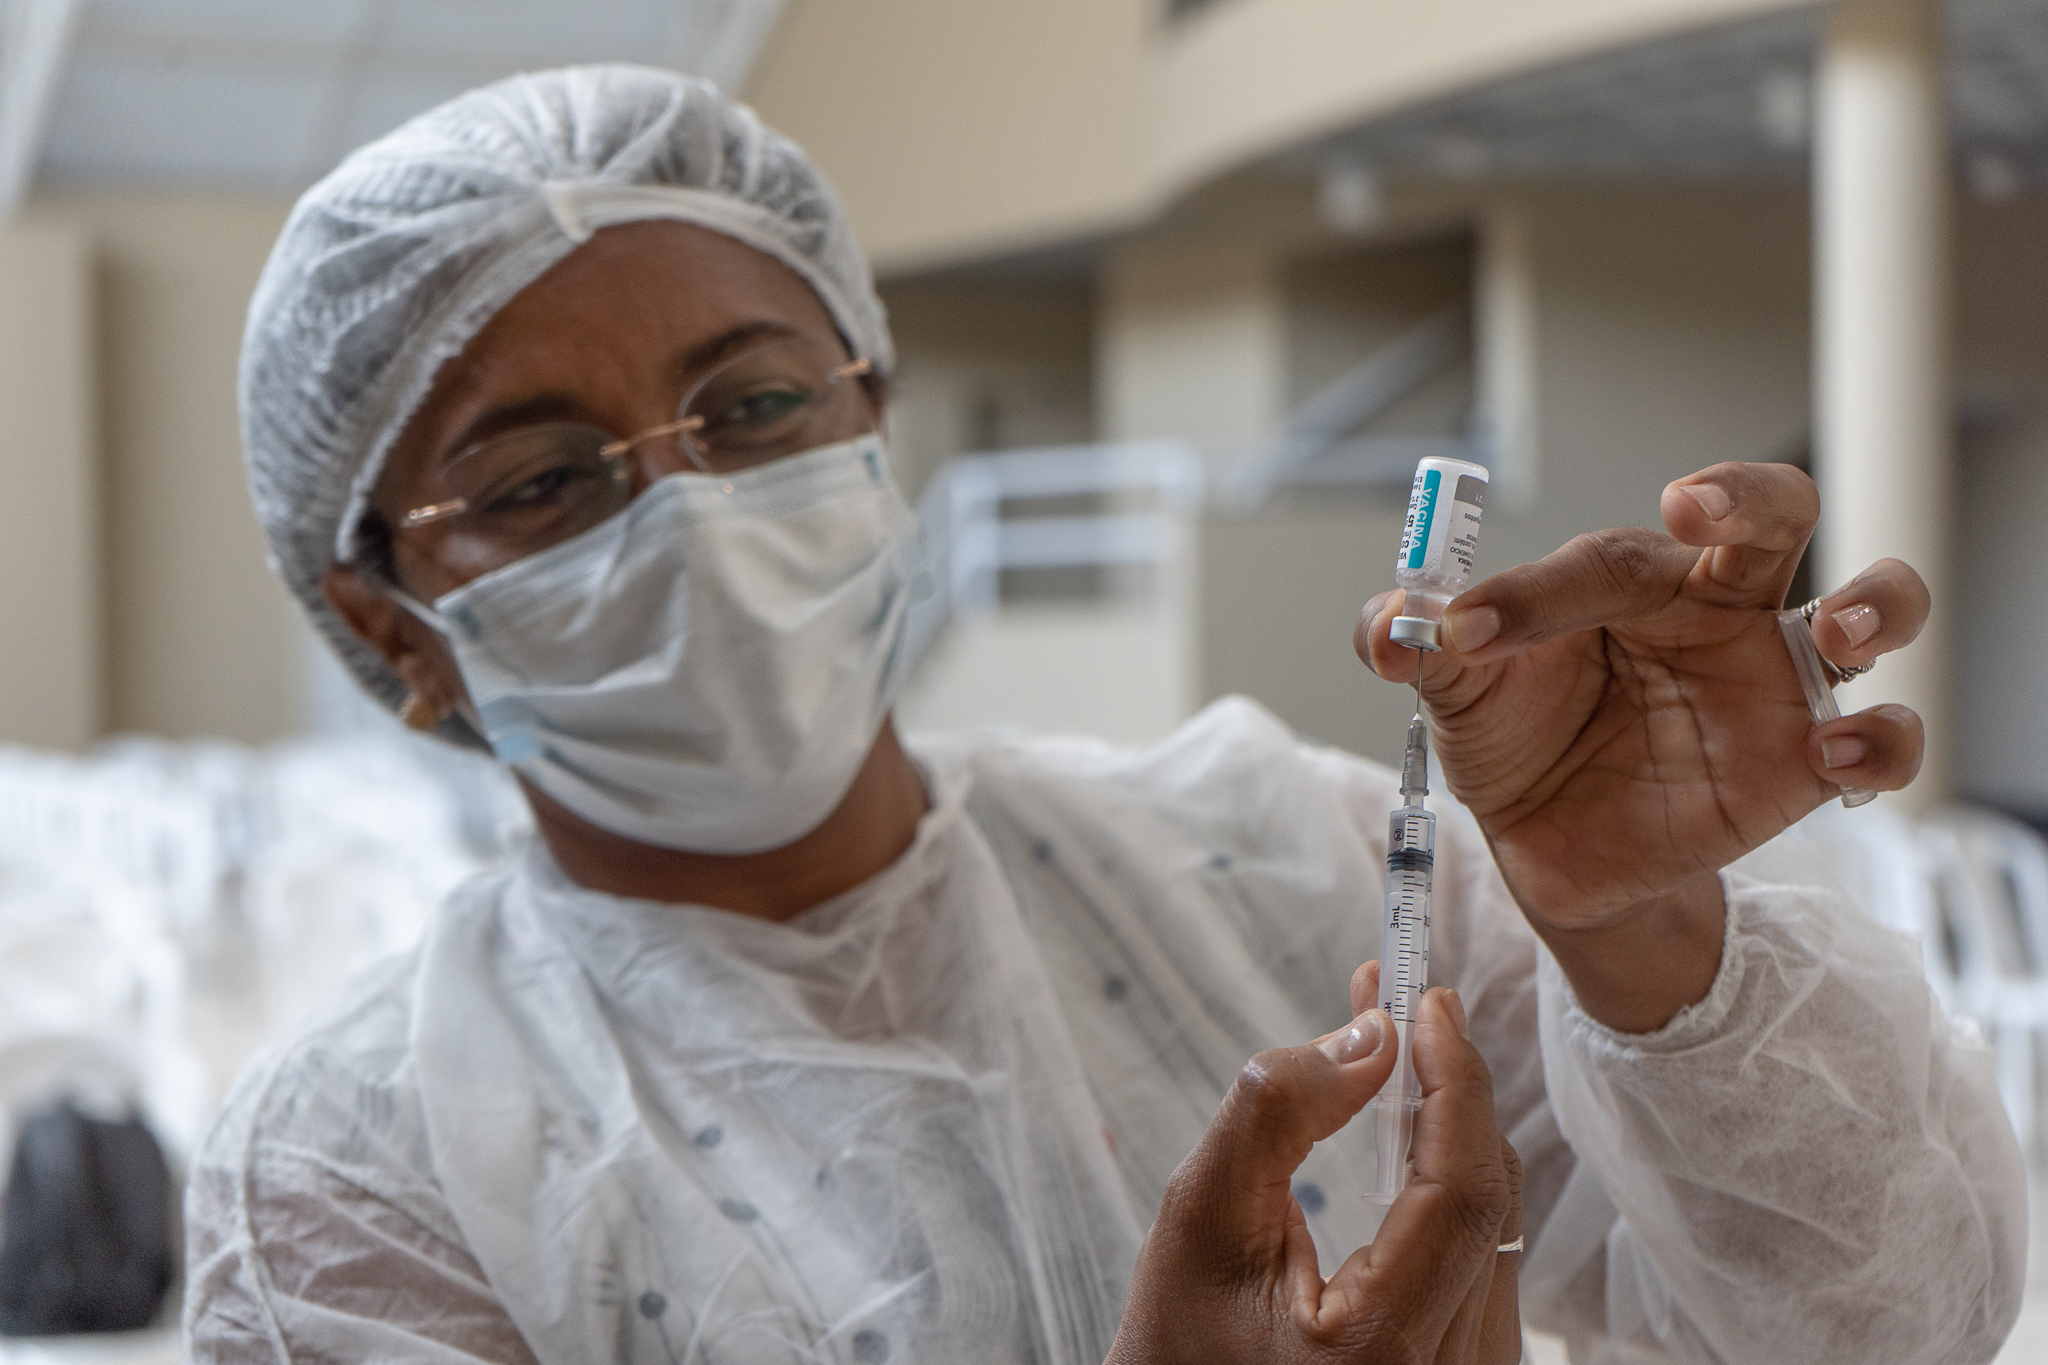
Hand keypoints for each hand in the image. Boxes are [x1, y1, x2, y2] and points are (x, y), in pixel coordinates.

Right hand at [1107, 966, 1522, 1364]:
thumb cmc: (1179, 1347)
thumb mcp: (1199, 1220)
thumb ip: (1278, 1115)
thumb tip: (1369, 1037)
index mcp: (1383, 1350)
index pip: (1462, 1192)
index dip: (1452, 1083)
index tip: (1421, 1003)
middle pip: (1489, 1199)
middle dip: (1447, 1085)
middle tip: (1398, 1006)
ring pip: (1494, 1223)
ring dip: (1450, 1126)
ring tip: (1394, 1056)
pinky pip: (1482, 1254)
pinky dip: (1448, 1179)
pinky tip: (1407, 1133)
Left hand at [1356, 462, 1927, 1028]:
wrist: (1549, 852)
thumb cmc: (1517, 744)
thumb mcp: (1459, 699)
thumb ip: (1424, 650)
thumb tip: (1385, 629)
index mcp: (1632, 580)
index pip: (1604, 560)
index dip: (1532, 593)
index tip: (1463, 631)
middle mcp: (1717, 611)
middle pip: (1774, 513)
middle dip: (1747, 495)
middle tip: (1695, 509)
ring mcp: (1775, 683)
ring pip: (1877, 605)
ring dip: (1876, 602)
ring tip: (1834, 628)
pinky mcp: (1807, 766)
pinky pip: (1882, 745)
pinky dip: (1879, 743)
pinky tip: (1831, 758)